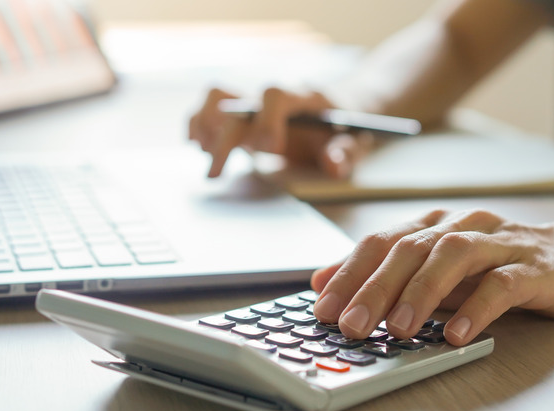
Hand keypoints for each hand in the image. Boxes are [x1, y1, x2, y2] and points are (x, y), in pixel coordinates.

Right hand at [188, 87, 373, 177]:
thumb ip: (346, 153)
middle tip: (216, 174)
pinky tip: (198, 146)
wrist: (338, 111)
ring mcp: (255, 103)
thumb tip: (333, 165)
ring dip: (204, 123)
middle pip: (238, 103)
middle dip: (224, 139)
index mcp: (302, 97)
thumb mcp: (355, 142)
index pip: (276, 95)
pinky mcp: (242, 114)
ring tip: (203, 153)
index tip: (269, 148)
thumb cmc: (345, 128)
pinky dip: (198, 124)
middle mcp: (273, 96)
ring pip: (217, 96)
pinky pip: (211, 107)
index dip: (268, 119)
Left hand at [310, 209, 553, 345]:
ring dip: (421, 293)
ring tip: (400, 329)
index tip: (322, 307)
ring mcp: (500, 242)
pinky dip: (476, 307)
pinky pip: (503, 283)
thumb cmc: (496, 266)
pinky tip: (457, 333)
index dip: (349, 273)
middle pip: (410, 248)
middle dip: (376, 288)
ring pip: (453, 256)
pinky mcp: (535, 266)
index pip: (381, 243)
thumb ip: (385, 275)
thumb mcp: (435, 269)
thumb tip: (323, 282)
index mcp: (433, 225)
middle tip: (352, 325)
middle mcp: (461, 226)